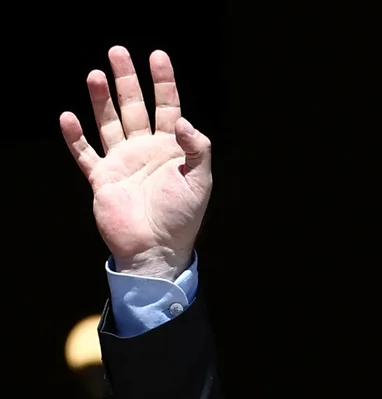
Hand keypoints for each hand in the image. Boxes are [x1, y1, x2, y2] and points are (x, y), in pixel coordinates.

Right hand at [60, 47, 211, 279]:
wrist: (155, 249)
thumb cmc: (182, 218)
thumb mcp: (200, 181)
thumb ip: (196, 149)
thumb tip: (183, 121)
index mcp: (171, 149)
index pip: (168, 107)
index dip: (163, 82)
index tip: (158, 56)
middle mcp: (145, 151)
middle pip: (134, 107)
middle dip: (127, 81)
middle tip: (118, 51)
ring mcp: (122, 163)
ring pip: (109, 123)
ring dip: (101, 100)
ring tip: (95, 74)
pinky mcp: (102, 179)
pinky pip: (85, 154)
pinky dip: (75, 137)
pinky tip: (68, 117)